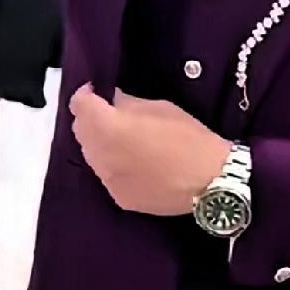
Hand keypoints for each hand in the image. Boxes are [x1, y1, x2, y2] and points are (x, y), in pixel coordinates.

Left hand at [69, 84, 231, 215]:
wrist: (209, 181)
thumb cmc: (189, 137)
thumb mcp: (161, 107)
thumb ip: (129, 103)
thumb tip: (114, 101)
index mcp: (110, 127)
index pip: (80, 106)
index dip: (86, 95)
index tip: (97, 91)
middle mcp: (101, 155)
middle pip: (80, 131)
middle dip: (90, 118)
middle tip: (109, 112)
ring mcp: (107, 180)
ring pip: (91, 155)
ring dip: (100, 142)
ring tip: (123, 138)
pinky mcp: (118, 198)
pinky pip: (106, 175)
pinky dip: (113, 164)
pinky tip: (134, 162)